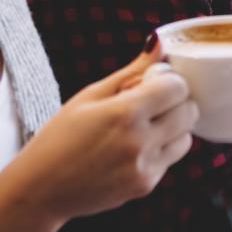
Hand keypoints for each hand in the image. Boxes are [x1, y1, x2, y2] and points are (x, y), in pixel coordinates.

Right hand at [0, 47, 197, 231]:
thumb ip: (131, 71)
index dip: (168, 80)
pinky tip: (132, 149)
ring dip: (173, 127)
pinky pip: (171, 159)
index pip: (178, 87)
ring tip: (142, 127)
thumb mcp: (90, 96)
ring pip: (187, 137)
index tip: (153, 82)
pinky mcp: (145, 186)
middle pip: (189, 111)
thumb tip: (158, 42)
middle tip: (150, 103)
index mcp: (124, 113)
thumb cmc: (59, 137)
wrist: (42, 188)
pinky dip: (161, 149)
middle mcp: (139, 142)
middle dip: (175, 102)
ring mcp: (145, 168)